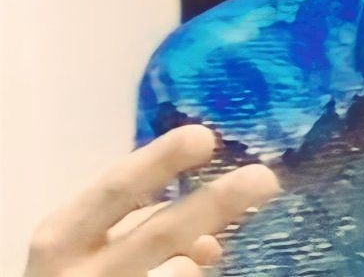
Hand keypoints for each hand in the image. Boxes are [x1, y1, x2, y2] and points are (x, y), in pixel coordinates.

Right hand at [23, 124, 280, 276]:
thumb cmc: (75, 269)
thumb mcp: (87, 244)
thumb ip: (139, 227)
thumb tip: (209, 243)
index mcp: (61, 236)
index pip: (117, 189)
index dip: (160, 161)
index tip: (205, 137)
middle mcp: (77, 274)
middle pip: (159, 233)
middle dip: (216, 204)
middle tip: (265, 178)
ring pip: (176, 274)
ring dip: (200, 257)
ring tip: (207, 248)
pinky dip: (197, 276)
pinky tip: (199, 270)